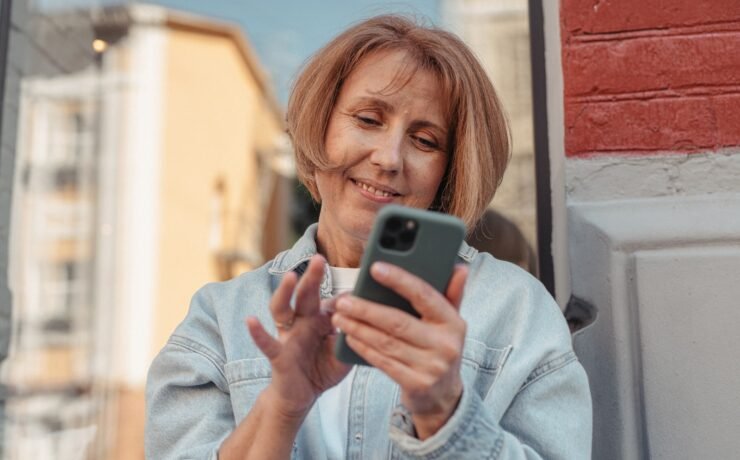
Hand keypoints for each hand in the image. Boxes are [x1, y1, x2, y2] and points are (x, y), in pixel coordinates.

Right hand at [246, 255, 350, 418]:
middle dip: (312, 276)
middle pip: (305, 295)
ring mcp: (288, 336)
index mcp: (321, 319)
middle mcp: (303, 322)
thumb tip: (365, 317)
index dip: (345, 295)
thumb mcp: (343, 354)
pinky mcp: (278, 355)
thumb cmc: (323, 370)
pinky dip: (258, 332)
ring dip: (285, 292)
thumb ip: (352, 337)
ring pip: (282, 309)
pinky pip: (267, 342)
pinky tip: (251, 320)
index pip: (332, 301)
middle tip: (319, 258)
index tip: (359, 281)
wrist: (301, 397)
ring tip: (290, 277)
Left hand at [331, 262, 467, 438]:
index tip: (375, 268)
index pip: (424, 295)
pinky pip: (383, 361)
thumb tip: (460, 267)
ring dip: (359, 328)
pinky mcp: (416, 384)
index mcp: (453, 322)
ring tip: (339, 317)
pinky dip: (363, 348)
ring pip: (386, 342)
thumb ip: (452, 294)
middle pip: (398, 322)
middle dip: (366, 309)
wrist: (443, 396)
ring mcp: (431, 367)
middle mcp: (445, 344)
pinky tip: (349, 338)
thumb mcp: (450, 323)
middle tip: (343, 300)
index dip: (399, 280)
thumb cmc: (440, 348)